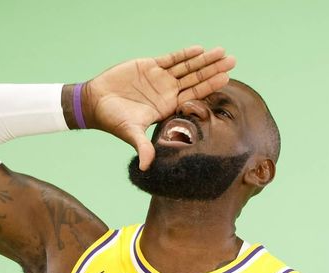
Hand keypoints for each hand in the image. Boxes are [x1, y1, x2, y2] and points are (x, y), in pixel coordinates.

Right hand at [84, 46, 235, 169]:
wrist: (95, 102)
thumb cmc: (112, 120)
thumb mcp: (129, 132)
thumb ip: (141, 146)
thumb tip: (146, 167)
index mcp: (168, 107)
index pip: (194, 96)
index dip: (210, 86)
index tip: (226, 79)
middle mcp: (168, 92)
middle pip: (196, 79)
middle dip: (214, 70)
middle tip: (234, 61)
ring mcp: (160, 78)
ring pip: (187, 67)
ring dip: (204, 60)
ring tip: (222, 52)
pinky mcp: (149, 66)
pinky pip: (171, 59)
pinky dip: (184, 54)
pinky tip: (200, 50)